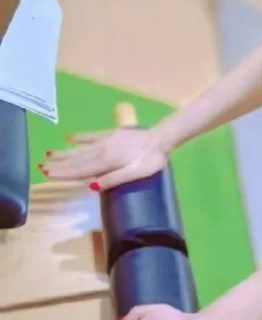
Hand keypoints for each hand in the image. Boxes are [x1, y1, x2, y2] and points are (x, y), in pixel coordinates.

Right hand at [40, 126, 168, 189]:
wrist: (162, 138)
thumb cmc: (151, 160)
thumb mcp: (136, 173)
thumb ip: (114, 179)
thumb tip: (90, 186)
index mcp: (108, 161)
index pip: (81, 169)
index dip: (64, 173)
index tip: (47, 174)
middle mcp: (103, 149)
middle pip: (78, 159)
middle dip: (59, 164)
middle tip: (41, 167)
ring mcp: (107, 140)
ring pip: (82, 148)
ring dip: (65, 152)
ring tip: (49, 155)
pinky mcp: (113, 133)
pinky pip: (92, 135)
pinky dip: (80, 137)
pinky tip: (70, 137)